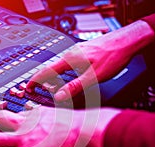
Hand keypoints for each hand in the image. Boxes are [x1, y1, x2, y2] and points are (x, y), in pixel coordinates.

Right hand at [27, 20, 154, 101]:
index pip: (46, 71)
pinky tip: (67, 77)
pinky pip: (66, 63)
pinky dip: (62, 72)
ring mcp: (76, 52)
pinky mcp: (82, 53)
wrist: (126, 41)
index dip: (35, 80)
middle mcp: (70, 54)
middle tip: (36, 89)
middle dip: (42, 80)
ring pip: (59, 66)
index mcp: (69, 60)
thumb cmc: (113, 56)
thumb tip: (60, 96)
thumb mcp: (94, 76)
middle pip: (50, 68)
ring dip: (52, 77)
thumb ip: (75, 87)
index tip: (28, 87)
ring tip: (50, 87)